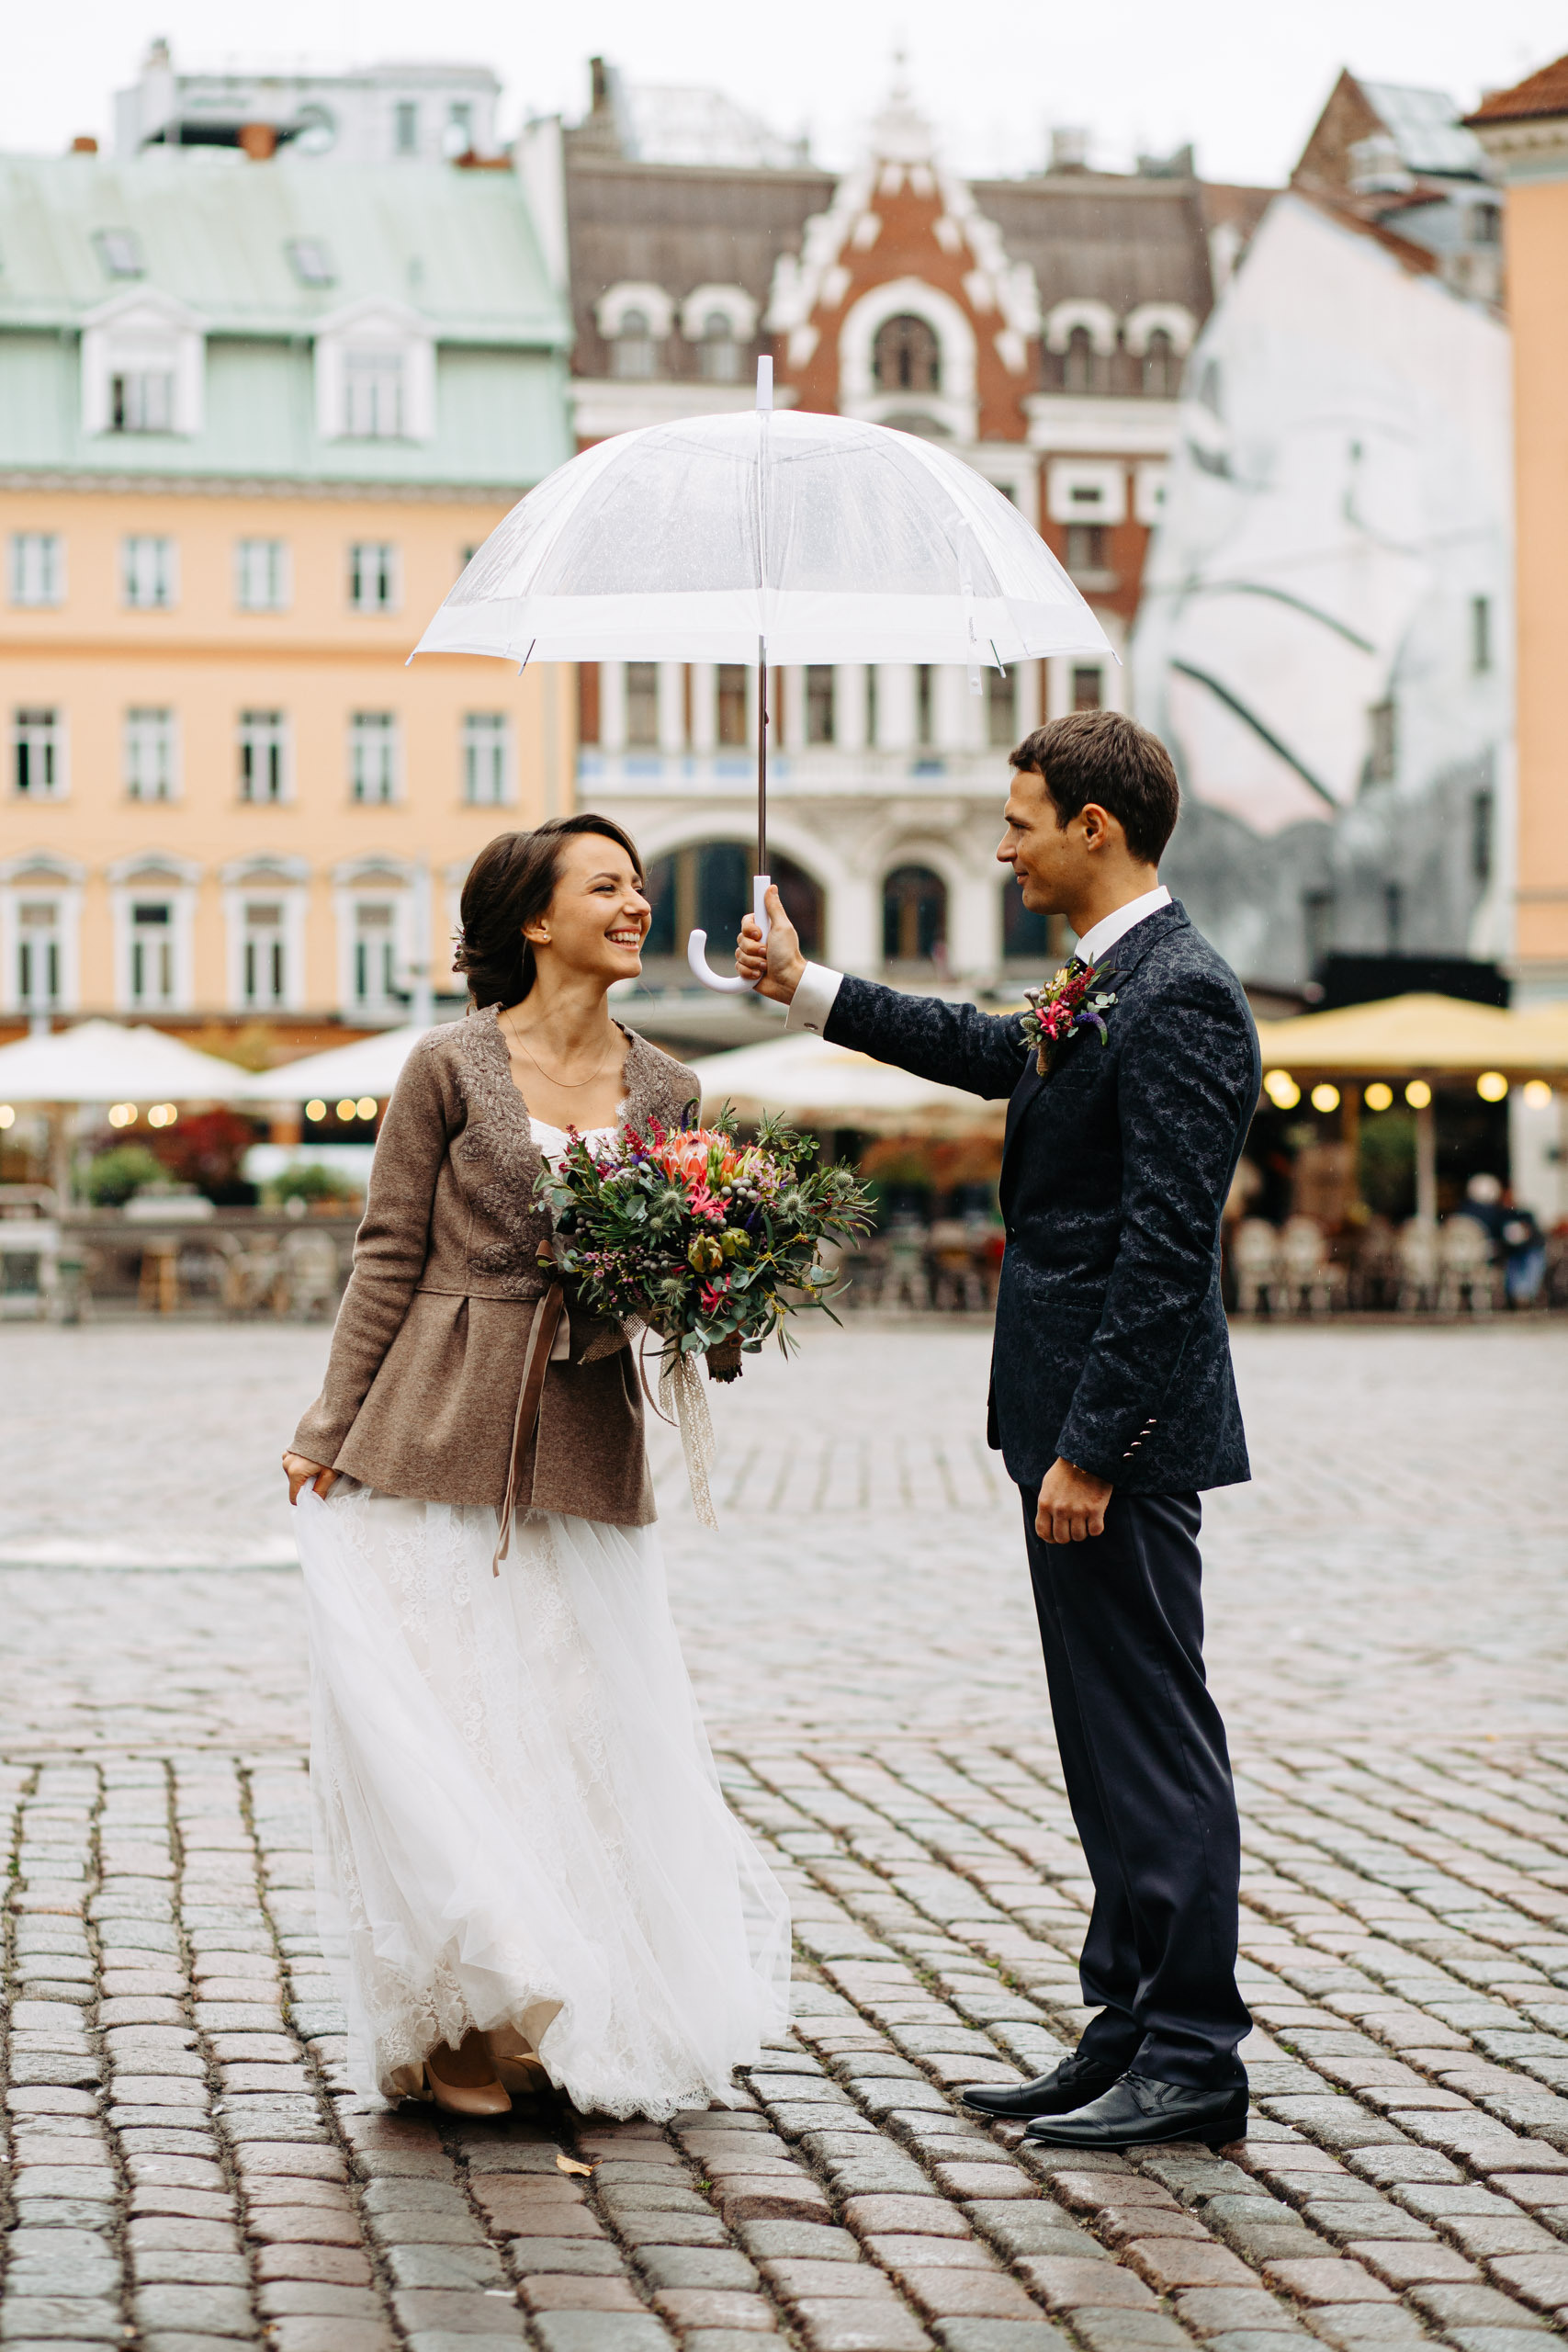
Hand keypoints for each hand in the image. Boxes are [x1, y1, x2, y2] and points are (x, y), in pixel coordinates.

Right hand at [283, 1450, 336, 1504]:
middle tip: (321, 1477)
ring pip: (294, 1475)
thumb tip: (315, 1501)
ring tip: (318, 1466)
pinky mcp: (288, 1450)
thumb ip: (321, 1490)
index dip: (305, 1500)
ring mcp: (286, 1456)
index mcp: (295, 1472)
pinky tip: (312, 1460)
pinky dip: (302, 1466)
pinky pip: (293, 1465)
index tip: (316, 1497)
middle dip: (306, 1485)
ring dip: (304, 1475)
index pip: (294, 1497)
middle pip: (295, 1485)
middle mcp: (287, 1464)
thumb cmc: (331, 1451)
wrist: (329, 1427)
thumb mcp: (330, 1474)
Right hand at [736, 885, 805, 1003]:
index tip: (759, 933)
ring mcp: (752, 956)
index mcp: (764, 929)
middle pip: (740, 939)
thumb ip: (774, 908)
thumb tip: (771, 887)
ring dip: (753, 961)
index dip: (749, 929)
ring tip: (766, 965)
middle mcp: (757, 941)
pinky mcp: (747, 970)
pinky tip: (760, 975)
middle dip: (753, 948)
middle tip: (767, 952)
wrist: (788, 981)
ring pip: (738, 954)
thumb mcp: (782, 927)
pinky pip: (737, 968)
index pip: (746, 922)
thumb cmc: (788, 954)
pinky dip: (749, 972)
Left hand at [1035, 1457, 1112, 1544]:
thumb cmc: (1066, 1470)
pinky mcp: (1095, 1509)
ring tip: (1084, 1520)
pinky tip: (1095, 1518)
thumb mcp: (1048, 1485)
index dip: (1050, 1538)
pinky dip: (1096, 1527)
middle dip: (1068, 1535)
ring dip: (1083, 1531)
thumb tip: (1047, 1523)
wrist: (1087, 1455)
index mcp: (1045, 1503)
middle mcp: (1060, 1509)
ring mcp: (1077, 1510)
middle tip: (1073, 1526)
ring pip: (1079, 1536)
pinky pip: (1095, 1531)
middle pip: (1062, 1538)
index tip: (1056, 1536)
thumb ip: (1046, 1504)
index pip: (1043, 1532)